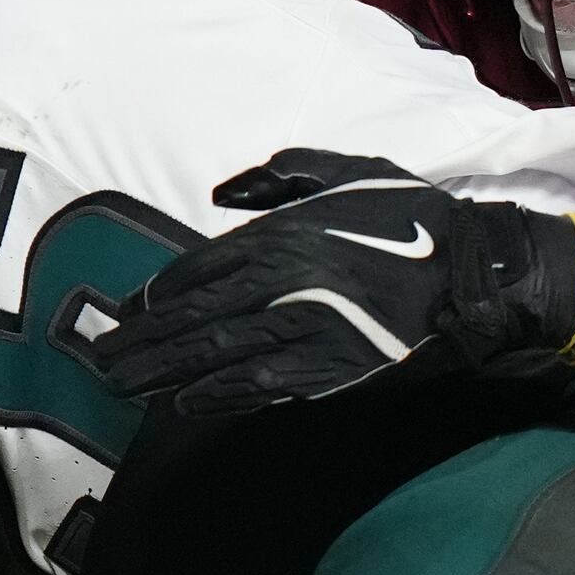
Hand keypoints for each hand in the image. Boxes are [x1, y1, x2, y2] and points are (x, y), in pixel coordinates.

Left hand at [91, 149, 574, 413]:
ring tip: (121, 387)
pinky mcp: (329, 368)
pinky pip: (260, 385)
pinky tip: (185, 405)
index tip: (127, 314)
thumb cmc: (413, 216)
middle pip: (190, 318)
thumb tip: (220, 194)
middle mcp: (281, 281)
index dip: (156, 296)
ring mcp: (302, 328)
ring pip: (213, 355)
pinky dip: (219, 395)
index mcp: (282, 233)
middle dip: (139, 342)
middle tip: (98, 362)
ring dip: (161, 373)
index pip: (197, 269)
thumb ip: (279, 177)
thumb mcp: (348, 170)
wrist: (476, 272)